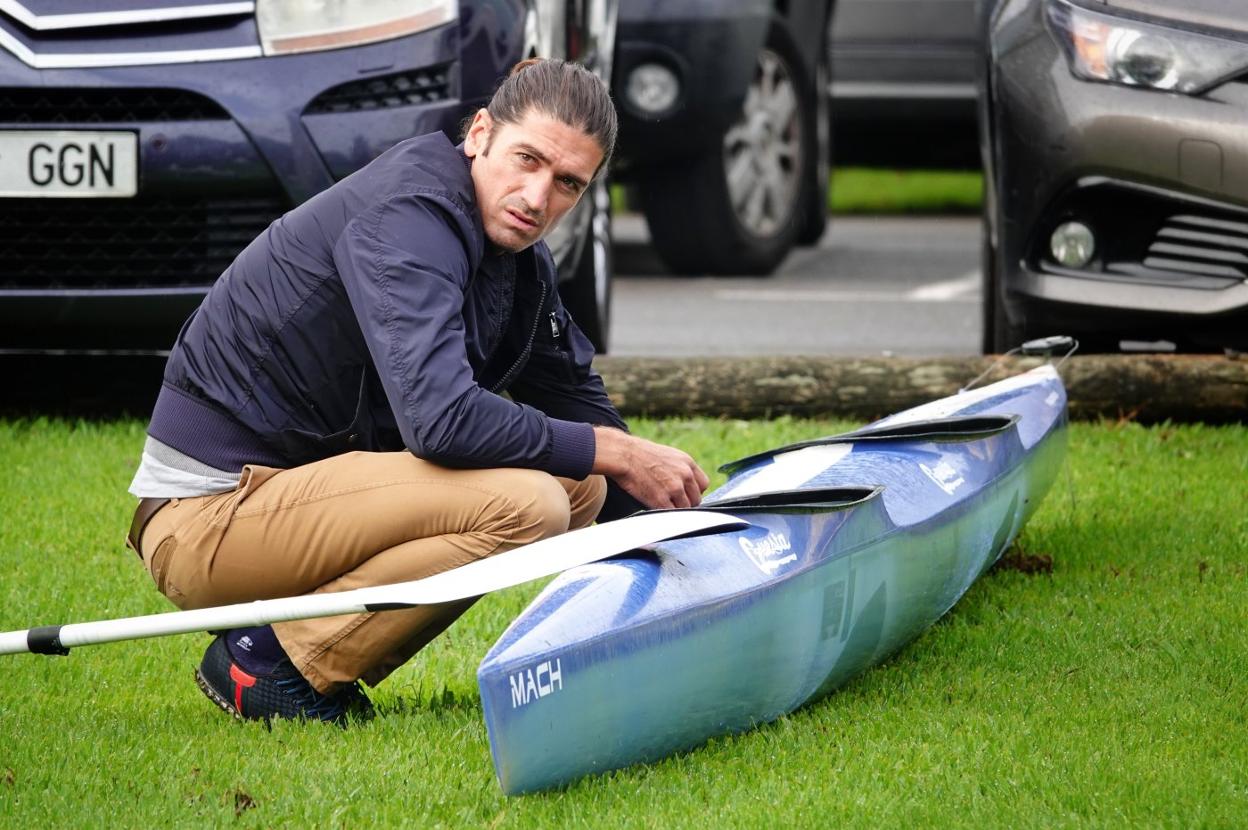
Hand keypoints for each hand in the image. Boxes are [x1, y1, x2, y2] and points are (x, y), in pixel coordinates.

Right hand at [591, 426, 709, 508]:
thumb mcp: (668, 455)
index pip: (704, 485)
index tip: (686, 494)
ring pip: (685, 509)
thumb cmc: (641, 454)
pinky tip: (657, 508)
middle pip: (696, 499)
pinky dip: (666, 515)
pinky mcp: (661, 499)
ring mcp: (674, 488)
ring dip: (676, 510)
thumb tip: (685, 483)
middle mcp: (685, 475)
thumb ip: (681, 469)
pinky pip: (671, 514)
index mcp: (688, 463)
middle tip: (673, 502)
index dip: (694, 491)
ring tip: (663, 504)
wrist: (624, 455)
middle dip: (686, 503)